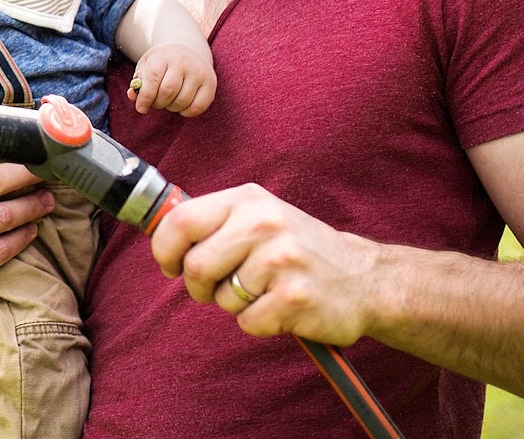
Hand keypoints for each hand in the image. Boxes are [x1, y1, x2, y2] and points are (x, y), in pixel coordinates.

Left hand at [128, 42, 216, 115]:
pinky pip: (198, 107)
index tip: (141, 109)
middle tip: (156, 102)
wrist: (187, 50)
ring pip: (182, 101)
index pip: (153, 78)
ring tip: (169, 101)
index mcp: (164, 56)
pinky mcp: (210, 83)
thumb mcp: (147, 66)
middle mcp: (183, 61)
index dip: (145, 96)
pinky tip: (182, 106)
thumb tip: (132, 95)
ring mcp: (199, 71)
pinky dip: (187, 112)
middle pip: (168, 91)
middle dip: (158, 103)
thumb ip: (138, 81)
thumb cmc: (162, 62)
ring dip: (172, 107)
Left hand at [150, 183, 383, 345]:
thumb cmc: (297, 249)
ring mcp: (281, 261)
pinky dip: (258, 322)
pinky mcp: (294, 298)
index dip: (165, 249)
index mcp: (247, 201)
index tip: (171, 265)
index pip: (181, 220)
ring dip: (235, 304)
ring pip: (221, 298)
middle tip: (217, 288)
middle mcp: (264, 224)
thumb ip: (213, 221)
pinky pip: (248, 321)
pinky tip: (281, 307)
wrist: (365, 279)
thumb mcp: (258, 217)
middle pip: (196, 266)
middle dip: (199, 287)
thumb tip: (159, 232)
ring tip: (264, 291)